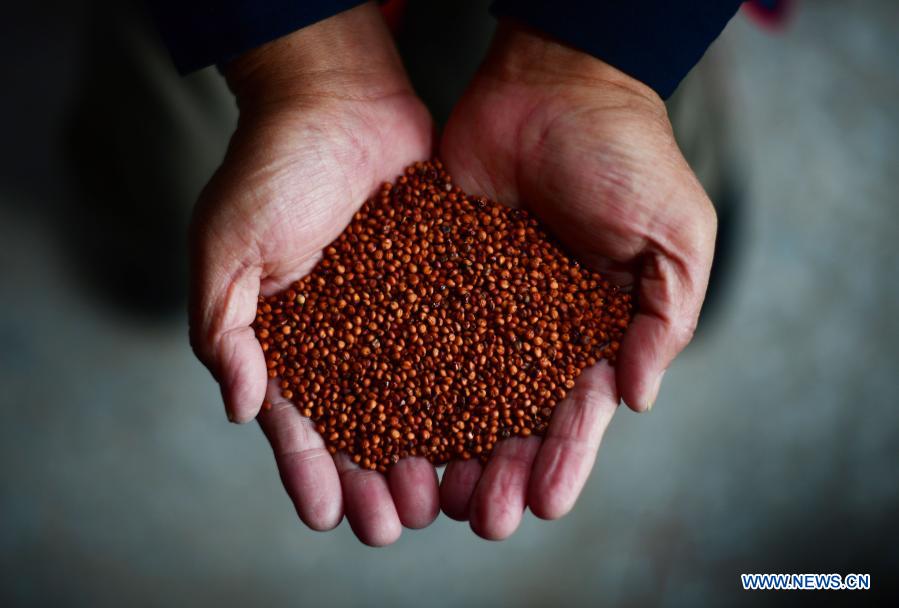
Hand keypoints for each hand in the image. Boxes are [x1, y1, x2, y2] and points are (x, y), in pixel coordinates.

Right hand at [189, 4, 437, 544]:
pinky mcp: (442, 287)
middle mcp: (345, 337)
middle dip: (378, 477)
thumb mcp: (225, 247)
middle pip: (362, 425)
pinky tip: (493, 428)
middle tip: (399, 523)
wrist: (339, 98)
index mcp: (286, 338)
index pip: (296, 420)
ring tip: (452, 497)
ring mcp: (396, 315)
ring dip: (432, 452)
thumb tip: (239, 407)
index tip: (328, 516)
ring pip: (418, 400)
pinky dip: (475, 390)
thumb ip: (223, 327)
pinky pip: (460, 346)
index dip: (309, 471)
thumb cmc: (272, 167)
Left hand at [438, 23, 716, 538]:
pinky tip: (382, 423)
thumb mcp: (675, 234)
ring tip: (429, 496)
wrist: (553, 83)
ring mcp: (482, 305)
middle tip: (478, 520)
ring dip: (447, 447)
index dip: (563, 459)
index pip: (578, 411)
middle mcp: (534, 329)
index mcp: (595, 329)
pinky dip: (401, 380)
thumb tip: (637, 399)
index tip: (541, 503)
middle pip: (513, 416)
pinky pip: (416, 333)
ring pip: (459, 390)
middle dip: (498, 470)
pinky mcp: (434, 274)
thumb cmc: (626, 154)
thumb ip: (666, 316)